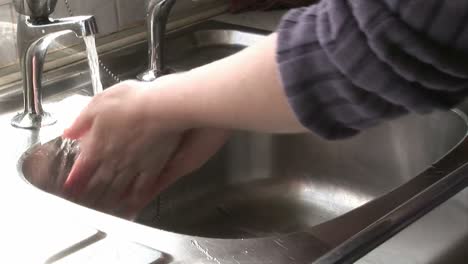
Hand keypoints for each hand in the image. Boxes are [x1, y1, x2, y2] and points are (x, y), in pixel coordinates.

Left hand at [62, 79, 228, 218]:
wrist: (163, 107)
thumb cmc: (132, 101)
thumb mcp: (99, 103)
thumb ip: (81, 121)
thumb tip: (68, 133)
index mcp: (98, 144)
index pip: (82, 167)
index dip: (74, 179)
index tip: (69, 189)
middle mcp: (114, 160)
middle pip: (99, 181)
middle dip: (90, 194)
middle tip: (83, 205)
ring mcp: (134, 166)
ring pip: (118, 188)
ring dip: (109, 200)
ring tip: (103, 210)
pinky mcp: (153, 167)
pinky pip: (142, 188)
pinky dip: (135, 200)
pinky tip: (132, 206)